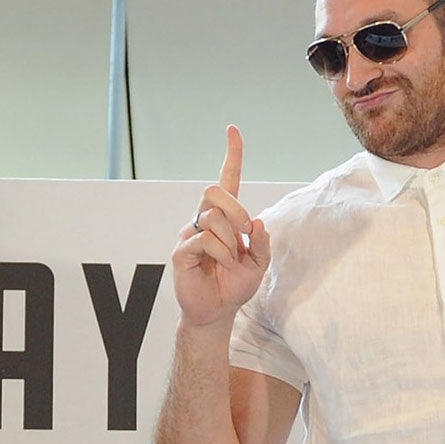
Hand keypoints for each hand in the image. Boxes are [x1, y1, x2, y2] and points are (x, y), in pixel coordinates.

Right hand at [171, 125, 270, 331]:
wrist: (217, 312)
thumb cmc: (234, 286)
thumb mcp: (259, 264)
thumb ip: (262, 243)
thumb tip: (257, 223)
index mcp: (224, 219)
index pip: (227, 180)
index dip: (232, 156)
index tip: (233, 131)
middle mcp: (204, 220)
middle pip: (215, 191)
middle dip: (236, 210)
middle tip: (244, 235)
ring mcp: (190, 234)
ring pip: (213, 218)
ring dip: (231, 242)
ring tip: (230, 262)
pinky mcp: (182, 251)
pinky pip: (205, 240)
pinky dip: (221, 254)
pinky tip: (221, 267)